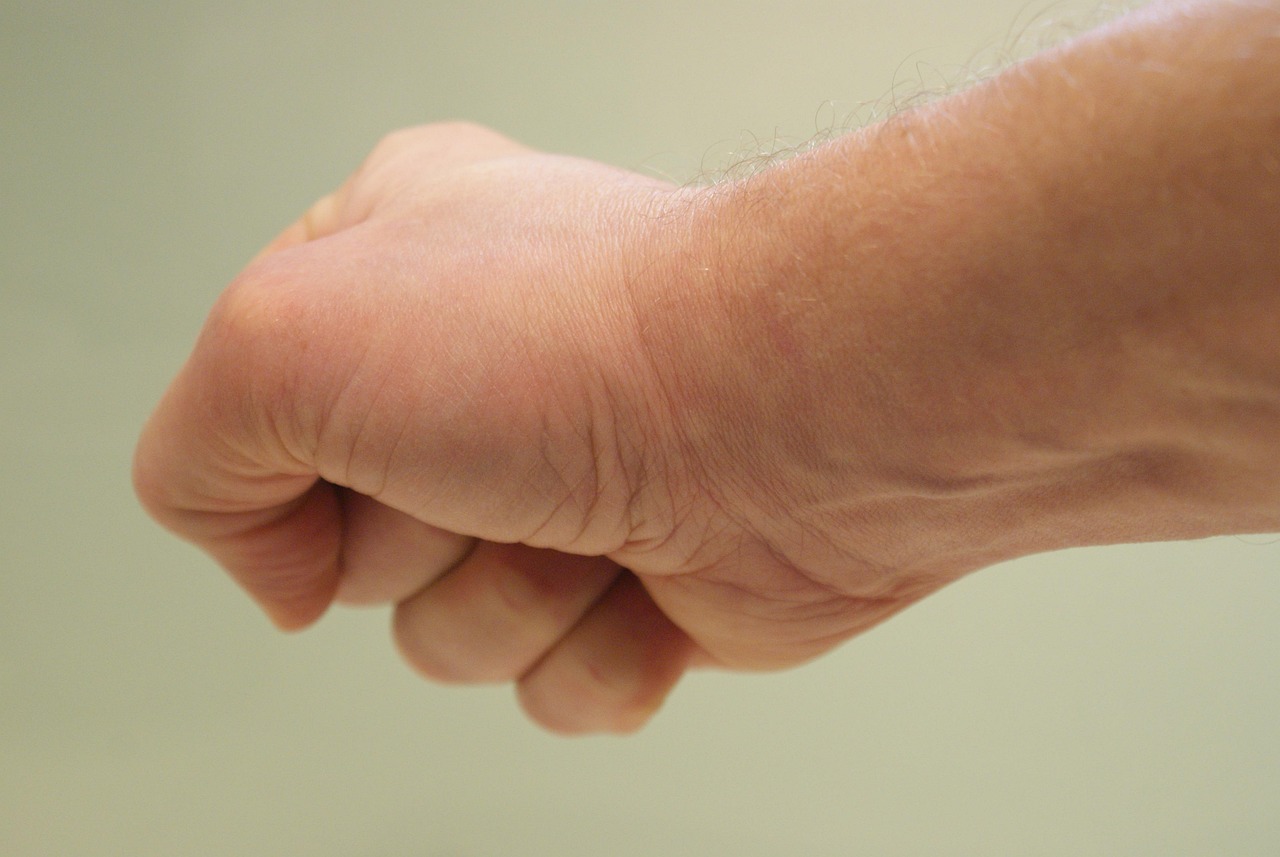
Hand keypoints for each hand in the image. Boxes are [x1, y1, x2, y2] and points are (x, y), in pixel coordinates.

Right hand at [133, 123, 958, 732]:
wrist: (800, 412)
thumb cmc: (592, 339)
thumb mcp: (283, 339)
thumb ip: (196, 452)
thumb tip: (281, 572)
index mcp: (389, 273)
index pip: (254, 414)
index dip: (281, 459)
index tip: (345, 429)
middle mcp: (478, 378)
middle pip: (348, 547)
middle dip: (409, 536)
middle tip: (489, 457)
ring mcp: (560, 485)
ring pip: (446, 633)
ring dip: (509, 597)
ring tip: (585, 509)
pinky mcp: (636, 580)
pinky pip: (551, 685)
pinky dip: (596, 652)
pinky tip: (649, 568)